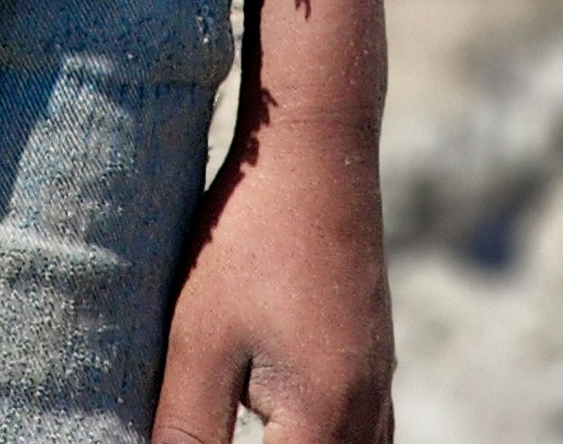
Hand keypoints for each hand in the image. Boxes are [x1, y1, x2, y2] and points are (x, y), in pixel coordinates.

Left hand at [153, 109, 393, 442]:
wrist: (314, 147)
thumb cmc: (248, 238)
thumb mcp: (200, 339)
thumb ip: (188, 428)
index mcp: (325, 423)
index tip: (185, 435)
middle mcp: (366, 416)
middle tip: (204, 424)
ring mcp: (377, 387)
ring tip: (244, 422)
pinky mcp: (374, 360)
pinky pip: (362, 436)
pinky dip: (324, 441)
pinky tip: (284, 427)